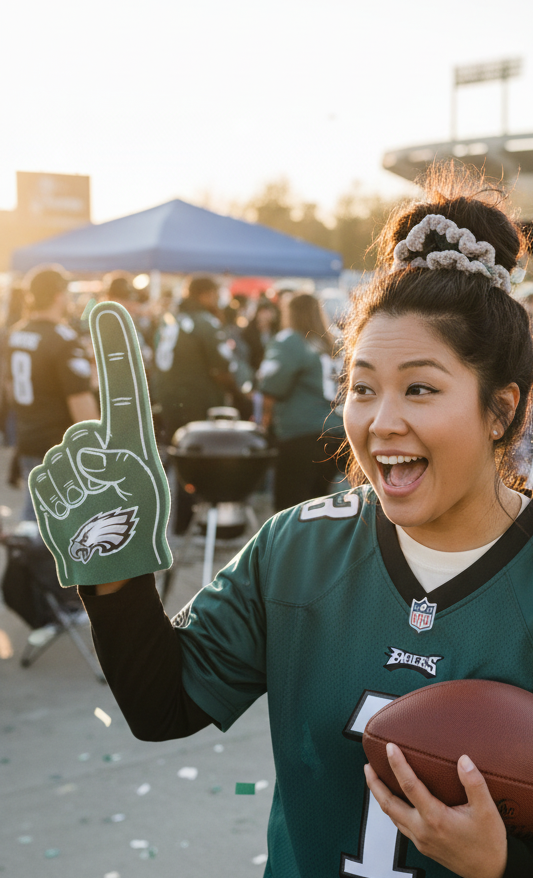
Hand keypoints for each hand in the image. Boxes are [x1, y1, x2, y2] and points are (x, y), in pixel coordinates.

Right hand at [28, 302, 171, 587]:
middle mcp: (100, 445)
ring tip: (95, 512)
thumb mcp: (143, 487)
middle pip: (80, 435)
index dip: (115, 346)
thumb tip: (90, 440)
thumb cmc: (139, 530)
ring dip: (75, 490)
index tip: (107, 307)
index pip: (123, 385)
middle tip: (108, 496)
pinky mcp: (49, 486)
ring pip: (59, 460)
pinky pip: (44, 482)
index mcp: (130, 439)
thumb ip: (120, 457)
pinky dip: (58, 503)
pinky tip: (75, 518)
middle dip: (90, 465)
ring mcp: (72, 465)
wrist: (114, 569)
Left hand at [364, 744, 507, 877]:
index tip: (389, 747)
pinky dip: (392, 810)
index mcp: (436, 818)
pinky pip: (401, 826)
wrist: (490, 873)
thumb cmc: (489, 840)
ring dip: (381, 797)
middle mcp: (422, 830)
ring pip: (392, 816)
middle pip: (389, 804)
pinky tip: (396, 802)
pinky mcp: (423, 847)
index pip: (410, 786)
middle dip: (375, 784)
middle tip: (368, 765)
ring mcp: (420, 841)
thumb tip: (463, 759)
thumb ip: (474, 783)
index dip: (398, 765)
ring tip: (375, 780)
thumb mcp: (487, 810)